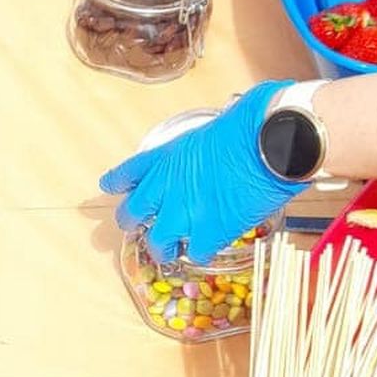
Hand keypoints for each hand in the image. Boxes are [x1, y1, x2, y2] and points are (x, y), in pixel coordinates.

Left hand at [99, 81, 299, 262]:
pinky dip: (200, 251)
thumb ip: (203, 144)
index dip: (116, 182)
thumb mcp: (211, 126)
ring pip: (157, 244)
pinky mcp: (208, 232)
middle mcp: (165, 187)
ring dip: (164, 247)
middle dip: (133, 223)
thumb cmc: (249, 123)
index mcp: (164, 156)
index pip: (126, 173)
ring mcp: (183, 213)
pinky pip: (195, 253)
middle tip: (143, 228)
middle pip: (130, 215)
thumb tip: (219, 142)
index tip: (111, 187)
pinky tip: (207, 247)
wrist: (266, 142)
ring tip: (172, 249)